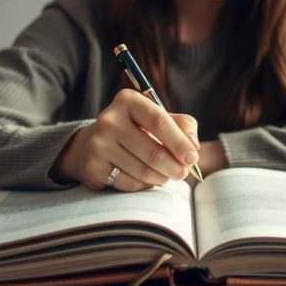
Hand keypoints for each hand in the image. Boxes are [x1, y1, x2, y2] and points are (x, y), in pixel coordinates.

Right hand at [52, 89, 199, 190]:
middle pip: (153, 152)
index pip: (159, 122)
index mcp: (128, 101)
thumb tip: (193, 146)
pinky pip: (130, 183)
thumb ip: (182, 126)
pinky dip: (144, 184)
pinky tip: (144, 177)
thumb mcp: (158, 118)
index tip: (192, 157)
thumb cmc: (136, 129)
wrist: (92, 144)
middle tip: (183, 172)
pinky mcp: (93, 167)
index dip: (179, 143)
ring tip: (166, 175)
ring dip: (161, 177)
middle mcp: (109, 120)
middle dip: (175, 167)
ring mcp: (99, 144)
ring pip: (143, 171)